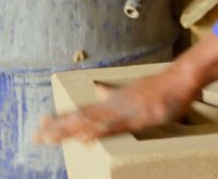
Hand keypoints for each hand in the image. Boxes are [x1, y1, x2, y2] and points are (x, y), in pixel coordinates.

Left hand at [34, 34, 217, 144]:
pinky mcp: (137, 117)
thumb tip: (98, 90)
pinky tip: (84, 139)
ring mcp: (124, 111)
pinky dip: (97, 133)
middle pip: (81, 118)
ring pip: (92, 123)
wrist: (181, 78)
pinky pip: (114, 127)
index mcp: (112, 101)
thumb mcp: (134, 90)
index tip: (42, 123)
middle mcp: (114, 105)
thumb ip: (113, 93)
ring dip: (71, 131)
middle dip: (58, 128)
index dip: (62, 118)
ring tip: (51, 138)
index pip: (82, 111)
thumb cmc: (161, 86)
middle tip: (36, 136)